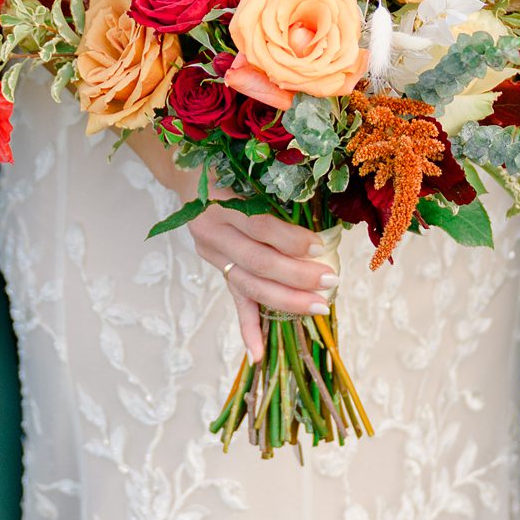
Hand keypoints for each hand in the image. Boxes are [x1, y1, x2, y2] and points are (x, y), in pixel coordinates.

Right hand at [124, 133, 336, 356]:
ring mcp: (211, 252)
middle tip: (330, 282)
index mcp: (222, 199)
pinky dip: (248, 328)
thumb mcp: (253, 168)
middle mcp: (213, 229)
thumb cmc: (232, 164)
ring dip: (285, 300)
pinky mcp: (215, 267)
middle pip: (257, 261)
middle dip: (296, 276)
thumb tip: (327, 216)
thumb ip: (282, 188)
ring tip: (318, 307)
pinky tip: (258, 354)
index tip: (320, 247)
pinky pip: (234, 300)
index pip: (259, 226)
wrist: (189, 172)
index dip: (291, 240)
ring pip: (249, 284)